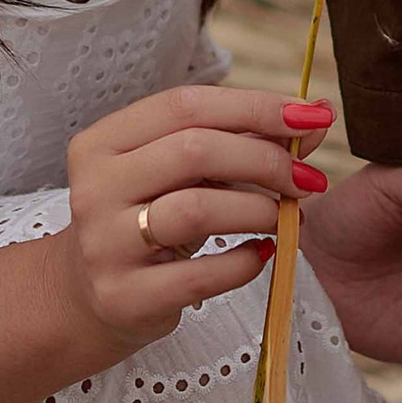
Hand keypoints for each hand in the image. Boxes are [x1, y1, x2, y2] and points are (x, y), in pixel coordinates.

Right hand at [59, 83, 330, 356]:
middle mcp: (95, 187)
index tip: (310, 118)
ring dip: (258, 209)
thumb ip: (243, 141)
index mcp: (103, 141)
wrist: (87, 296)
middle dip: (265, 160)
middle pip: (193, 151)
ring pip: (195, 209)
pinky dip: (243, 263)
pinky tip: (262, 254)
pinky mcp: (124, 297)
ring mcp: (104, 244)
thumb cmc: (146, 219)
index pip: (185, 105)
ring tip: (287, 216)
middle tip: (307, 179)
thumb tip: (315, 119)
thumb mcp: (181, 173)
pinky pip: (199, 275)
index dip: (254, 106)